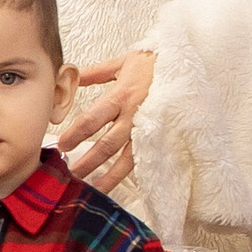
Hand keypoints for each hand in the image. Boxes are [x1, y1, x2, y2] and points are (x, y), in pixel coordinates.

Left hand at [57, 49, 154, 191]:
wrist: (190, 67)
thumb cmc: (154, 64)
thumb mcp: (123, 64)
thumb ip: (95, 73)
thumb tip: (70, 76)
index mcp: (122, 95)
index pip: (93, 118)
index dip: (76, 134)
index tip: (61, 145)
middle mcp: (136, 114)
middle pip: (108, 143)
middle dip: (88, 160)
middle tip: (71, 172)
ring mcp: (151, 128)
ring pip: (128, 157)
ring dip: (109, 175)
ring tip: (93, 187)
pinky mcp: (163, 136)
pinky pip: (146, 158)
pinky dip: (131, 172)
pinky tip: (120, 183)